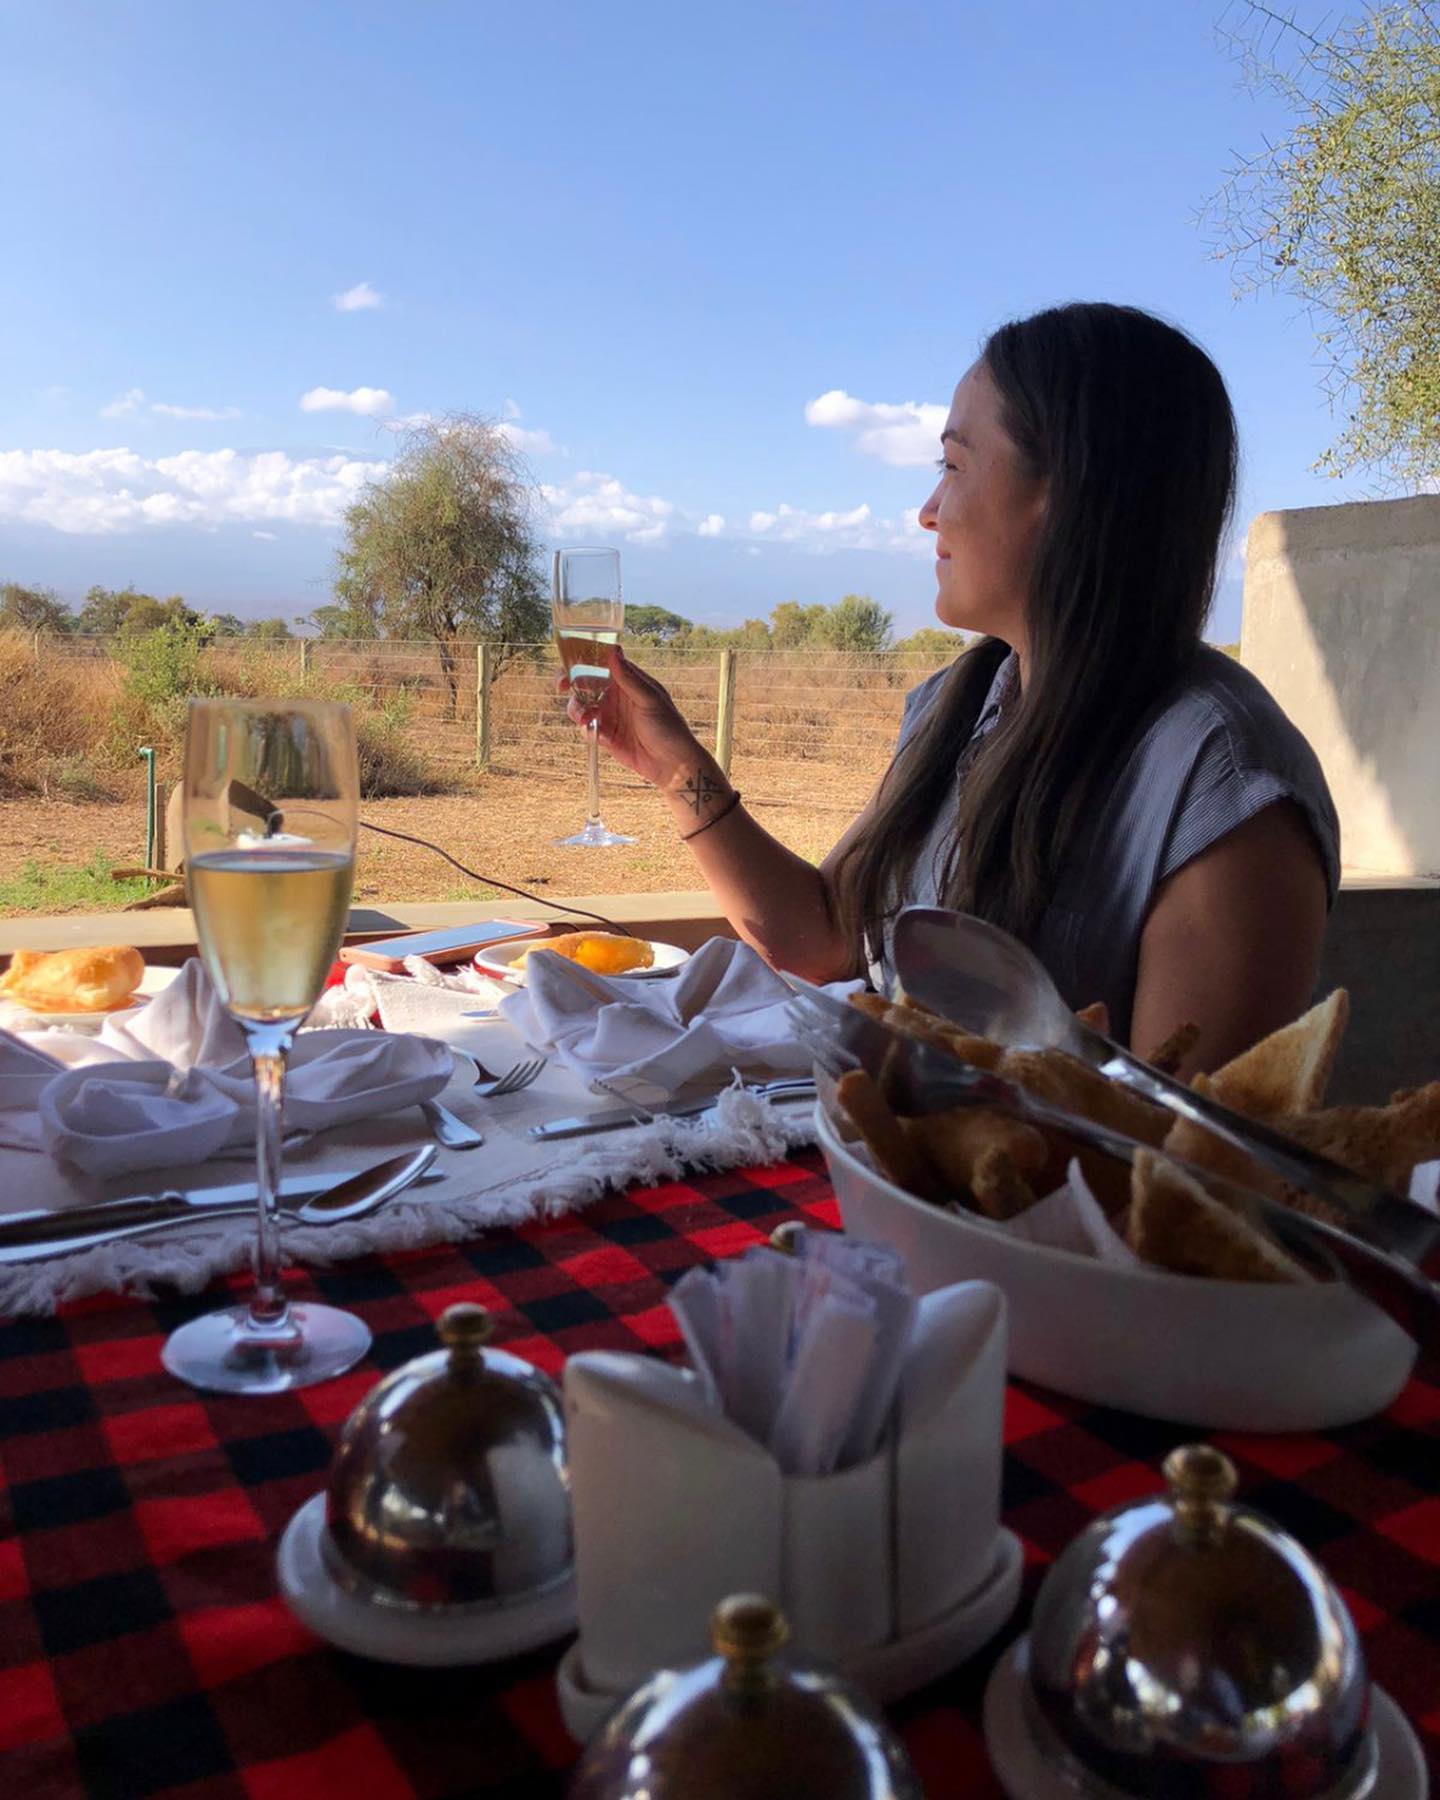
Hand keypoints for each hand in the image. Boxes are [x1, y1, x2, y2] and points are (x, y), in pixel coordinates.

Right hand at [562, 644, 703, 789]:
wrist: (672, 765)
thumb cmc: (669, 728)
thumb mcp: (650, 700)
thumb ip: (629, 678)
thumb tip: (614, 651)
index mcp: (629, 680)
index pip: (601, 662)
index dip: (582, 660)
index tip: (570, 663)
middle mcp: (616, 695)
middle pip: (584, 682)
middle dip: (570, 682)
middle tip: (562, 687)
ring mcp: (610, 715)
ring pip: (581, 705)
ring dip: (577, 709)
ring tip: (587, 719)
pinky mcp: (605, 735)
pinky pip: (586, 728)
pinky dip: (586, 729)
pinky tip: (596, 734)